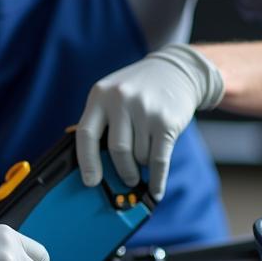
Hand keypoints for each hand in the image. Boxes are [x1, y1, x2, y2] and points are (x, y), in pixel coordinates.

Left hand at [76, 43, 223, 199]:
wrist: (175, 70)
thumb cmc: (137, 90)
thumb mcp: (112, 94)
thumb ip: (101, 121)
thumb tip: (91, 165)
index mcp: (100, 95)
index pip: (86, 134)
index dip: (87, 162)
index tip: (90, 182)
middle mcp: (121, 100)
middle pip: (116, 150)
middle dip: (122, 170)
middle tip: (127, 178)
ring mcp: (145, 110)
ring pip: (139, 156)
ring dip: (142, 163)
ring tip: (145, 154)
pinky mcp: (167, 121)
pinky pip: (159, 161)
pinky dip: (157, 179)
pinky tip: (156, 190)